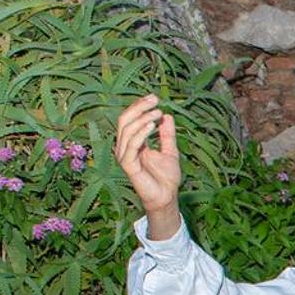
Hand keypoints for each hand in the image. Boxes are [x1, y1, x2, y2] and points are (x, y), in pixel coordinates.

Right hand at [113, 95, 182, 237]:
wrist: (167, 196)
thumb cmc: (166, 177)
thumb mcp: (170, 151)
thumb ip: (167, 135)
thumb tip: (167, 115)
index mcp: (132, 142)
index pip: (129, 119)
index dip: (139, 107)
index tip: (154, 98)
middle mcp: (125, 147)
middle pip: (124, 120)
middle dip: (138, 107)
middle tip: (154, 100)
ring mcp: (125, 156)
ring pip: (127, 130)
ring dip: (143, 118)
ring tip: (157, 113)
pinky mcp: (128, 165)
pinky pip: (131, 145)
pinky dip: (141, 133)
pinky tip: (153, 125)